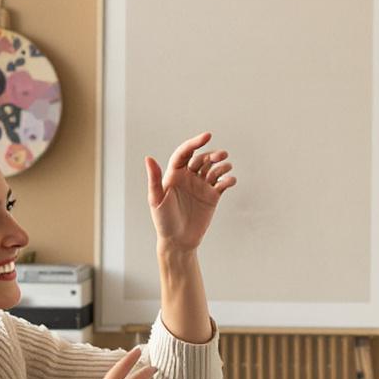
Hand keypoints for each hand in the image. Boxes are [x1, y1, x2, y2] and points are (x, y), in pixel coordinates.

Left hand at [146, 133, 234, 251]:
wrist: (178, 241)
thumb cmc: (163, 221)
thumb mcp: (156, 200)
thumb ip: (154, 179)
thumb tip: (148, 158)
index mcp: (174, 174)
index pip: (185, 153)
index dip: (195, 143)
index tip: (207, 136)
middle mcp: (188, 177)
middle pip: (202, 159)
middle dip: (212, 154)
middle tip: (222, 155)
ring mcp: (201, 186)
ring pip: (214, 169)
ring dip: (222, 165)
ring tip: (226, 166)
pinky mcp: (212, 196)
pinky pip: (222, 183)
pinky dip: (228, 179)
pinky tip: (230, 181)